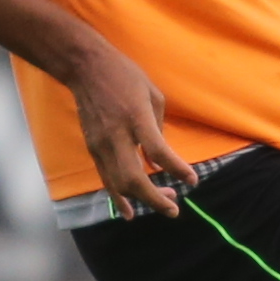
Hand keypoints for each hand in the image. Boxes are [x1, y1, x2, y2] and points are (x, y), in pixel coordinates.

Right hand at [68, 42, 187, 216]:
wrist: (86, 68)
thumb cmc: (125, 76)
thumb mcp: (152, 96)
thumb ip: (158, 130)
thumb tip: (158, 162)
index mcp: (136, 117)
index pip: (158, 150)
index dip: (177, 169)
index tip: (193, 181)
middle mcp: (117, 135)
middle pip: (134, 178)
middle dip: (155, 199)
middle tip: (174, 207)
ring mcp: (101, 145)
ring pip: (118, 185)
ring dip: (141, 200)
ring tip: (163, 203)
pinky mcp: (92, 149)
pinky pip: (106, 180)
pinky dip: (118, 199)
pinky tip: (130, 212)